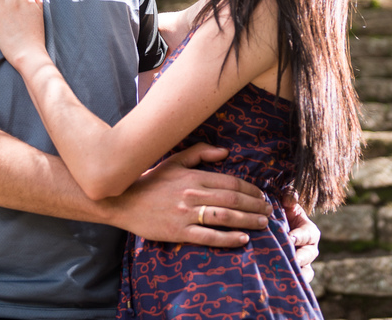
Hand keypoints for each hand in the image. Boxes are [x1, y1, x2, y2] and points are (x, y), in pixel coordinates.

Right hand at [105, 143, 270, 246]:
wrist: (123, 200)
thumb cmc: (151, 180)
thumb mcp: (174, 161)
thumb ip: (200, 153)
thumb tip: (225, 152)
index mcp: (194, 176)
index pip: (230, 182)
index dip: (250, 189)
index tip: (261, 195)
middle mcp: (193, 194)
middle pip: (232, 200)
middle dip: (255, 206)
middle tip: (269, 212)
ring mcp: (186, 214)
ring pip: (225, 217)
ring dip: (248, 221)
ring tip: (262, 224)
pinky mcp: (178, 232)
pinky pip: (208, 237)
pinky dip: (228, 239)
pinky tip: (242, 240)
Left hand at [283, 195, 319, 282]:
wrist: (271, 230)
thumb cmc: (282, 214)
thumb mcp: (286, 203)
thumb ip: (289, 197)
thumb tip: (289, 199)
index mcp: (310, 232)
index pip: (308, 235)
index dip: (300, 237)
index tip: (290, 238)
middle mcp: (309, 249)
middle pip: (309, 256)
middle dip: (300, 258)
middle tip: (289, 259)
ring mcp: (302, 264)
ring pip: (306, 273)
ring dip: (296, 274)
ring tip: (284, 274)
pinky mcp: (293, 274)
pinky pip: (296, 283)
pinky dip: (289, 283)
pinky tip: (275, 283)